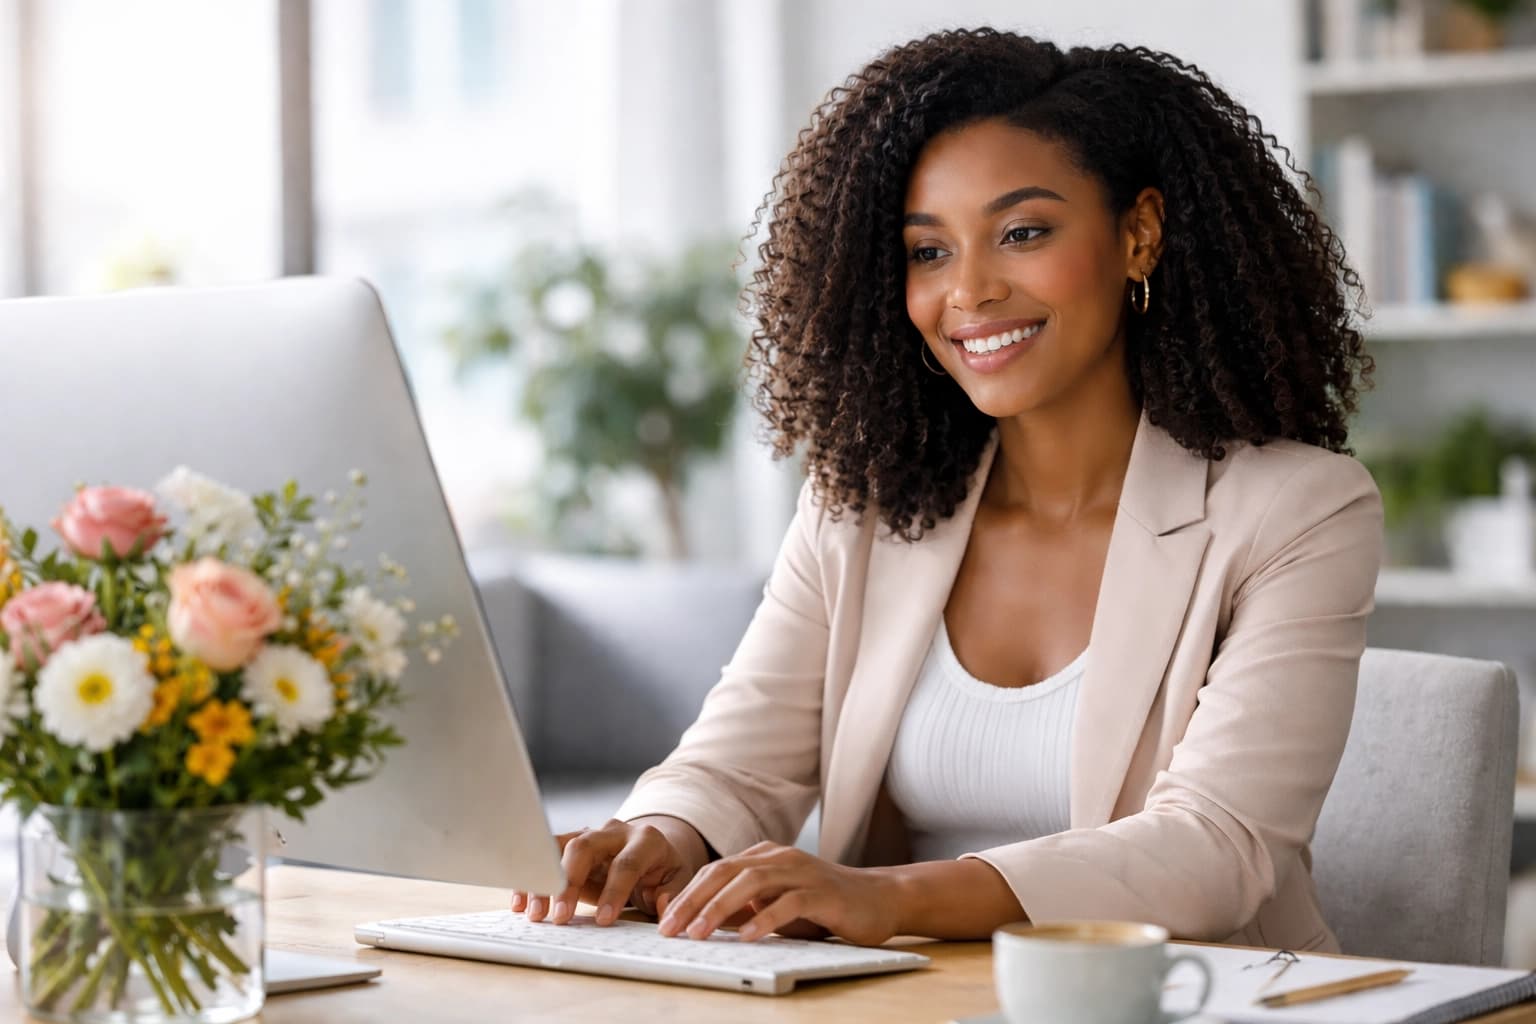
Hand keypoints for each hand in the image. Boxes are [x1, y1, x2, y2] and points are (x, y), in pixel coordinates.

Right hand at [510, 816, 709, 926]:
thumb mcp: (680, 880)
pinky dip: (531, 876)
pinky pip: (545, 855)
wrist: (650, 851)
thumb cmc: (664, 871)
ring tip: (534, 913)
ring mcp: (590, 834)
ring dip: (543, 879)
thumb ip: (674, 893)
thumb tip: (665, 909)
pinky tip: (520, 901)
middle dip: (570, 881)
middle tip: (560, 916)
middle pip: (585, 847)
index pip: (627, 863)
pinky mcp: (570, 844)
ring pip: (559, 848)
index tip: (604, 921)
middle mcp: (614, 832)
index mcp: (646, 839)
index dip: (615, 891)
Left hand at [657, 842, 900, 945]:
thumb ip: (745, 909)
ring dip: (719, 908)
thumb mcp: (777, 905)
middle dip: (693, 901)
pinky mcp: (823, 893)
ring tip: (698, 933)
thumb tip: (702, 925)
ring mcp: (802, 872)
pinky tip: (746, 936)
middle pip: (725, 872)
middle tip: (669, 929)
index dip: (686, 896)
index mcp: (764, 856)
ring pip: (751, 883)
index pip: (715, 871)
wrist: (879, 899)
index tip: (664, 923)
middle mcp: (779, 857)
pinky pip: (788, 903)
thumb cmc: (824, 906)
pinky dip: (764, 919)